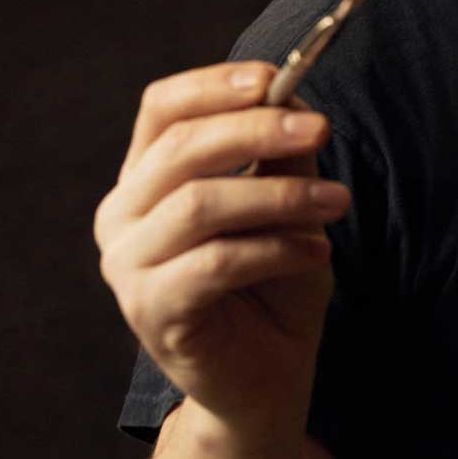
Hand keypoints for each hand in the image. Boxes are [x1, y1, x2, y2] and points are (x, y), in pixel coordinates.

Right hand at [93, 62, 351, 422]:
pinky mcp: (151, 311)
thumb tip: (295, 98)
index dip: (215, 85)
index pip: (162, 109)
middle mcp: (121, 217)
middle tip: (321, 127)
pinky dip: (276, 249)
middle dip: (257, 130)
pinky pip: (217, 263)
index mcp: (144, 180)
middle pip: (181, 148)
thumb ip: (280, 156)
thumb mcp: (285, 207)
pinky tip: (317, 252)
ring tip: (336, 202)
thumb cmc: (274, 286)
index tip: (277, 77)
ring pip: (201, 204)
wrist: (267, 381)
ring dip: (279, 195)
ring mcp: (127, 266)